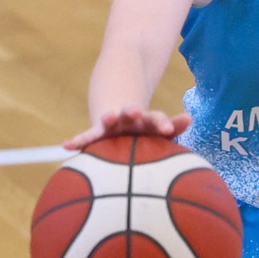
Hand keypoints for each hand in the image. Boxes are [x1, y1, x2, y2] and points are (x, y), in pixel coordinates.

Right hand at [64, 105, 190, 149]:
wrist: (121, 118)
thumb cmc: (145, 134)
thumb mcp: (159, 131)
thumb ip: (175, 127)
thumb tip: (191, 117)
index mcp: (148, 121)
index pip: (158, 120)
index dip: (164, 123)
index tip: (170, 128)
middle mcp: (130, 118)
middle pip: (133, 113)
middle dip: (133, 111)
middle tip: (134, 110)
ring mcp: (113, 123)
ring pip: (111, 118)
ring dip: (109, 118)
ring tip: (107, 117)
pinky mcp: (98, 131)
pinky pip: (88, 137)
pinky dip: (79, 141)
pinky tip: (67, 146)